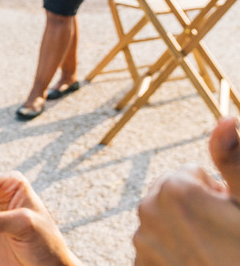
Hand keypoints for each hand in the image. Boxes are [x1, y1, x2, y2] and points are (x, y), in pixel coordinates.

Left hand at [133, 117, 239, 265]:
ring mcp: (141, 243)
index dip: (217, 193)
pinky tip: (198, 264)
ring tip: (214, 252)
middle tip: (225, 235)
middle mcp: (147, 211)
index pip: (191, 174)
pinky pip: (155, 249)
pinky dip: (172, 255)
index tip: (230, 214)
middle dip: (197, 209)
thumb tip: (224, 120)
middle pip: (173, 197)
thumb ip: (235, 159)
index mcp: (174, 189)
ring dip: (184, 231)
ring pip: (163, 223)